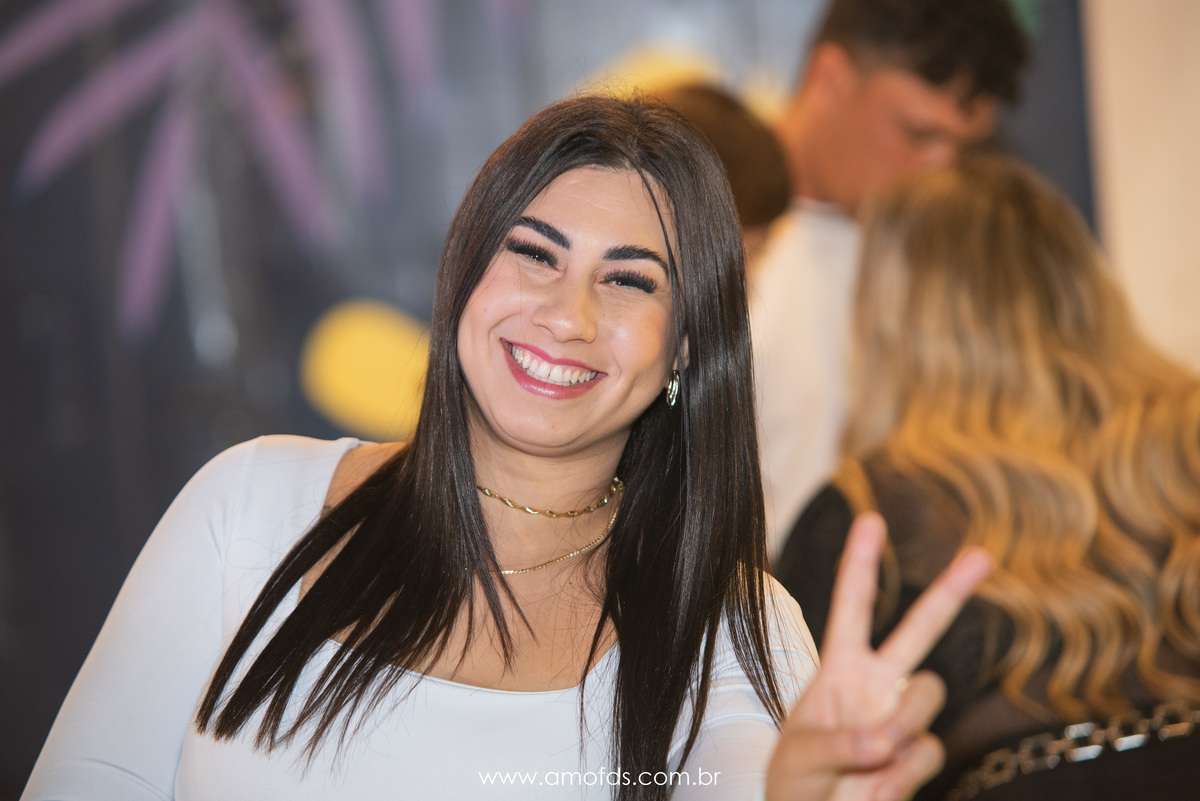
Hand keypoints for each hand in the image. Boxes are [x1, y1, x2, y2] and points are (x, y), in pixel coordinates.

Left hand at [766, 513, 991, 800]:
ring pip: (927, 695)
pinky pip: (927, 750)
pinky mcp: (921, 754)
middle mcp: (878, 684)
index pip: (852, 606)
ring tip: (866, 756)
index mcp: (840, 668)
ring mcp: (904, 717)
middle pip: (921, 630)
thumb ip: (839, 744)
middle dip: (952, 591)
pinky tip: (874, 785)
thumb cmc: (796, 782)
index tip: (872, 519)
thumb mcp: (799, 757)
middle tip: (983, 555)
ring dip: (899, 722)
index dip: (861, 563)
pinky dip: (901, 771)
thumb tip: (888, 738)